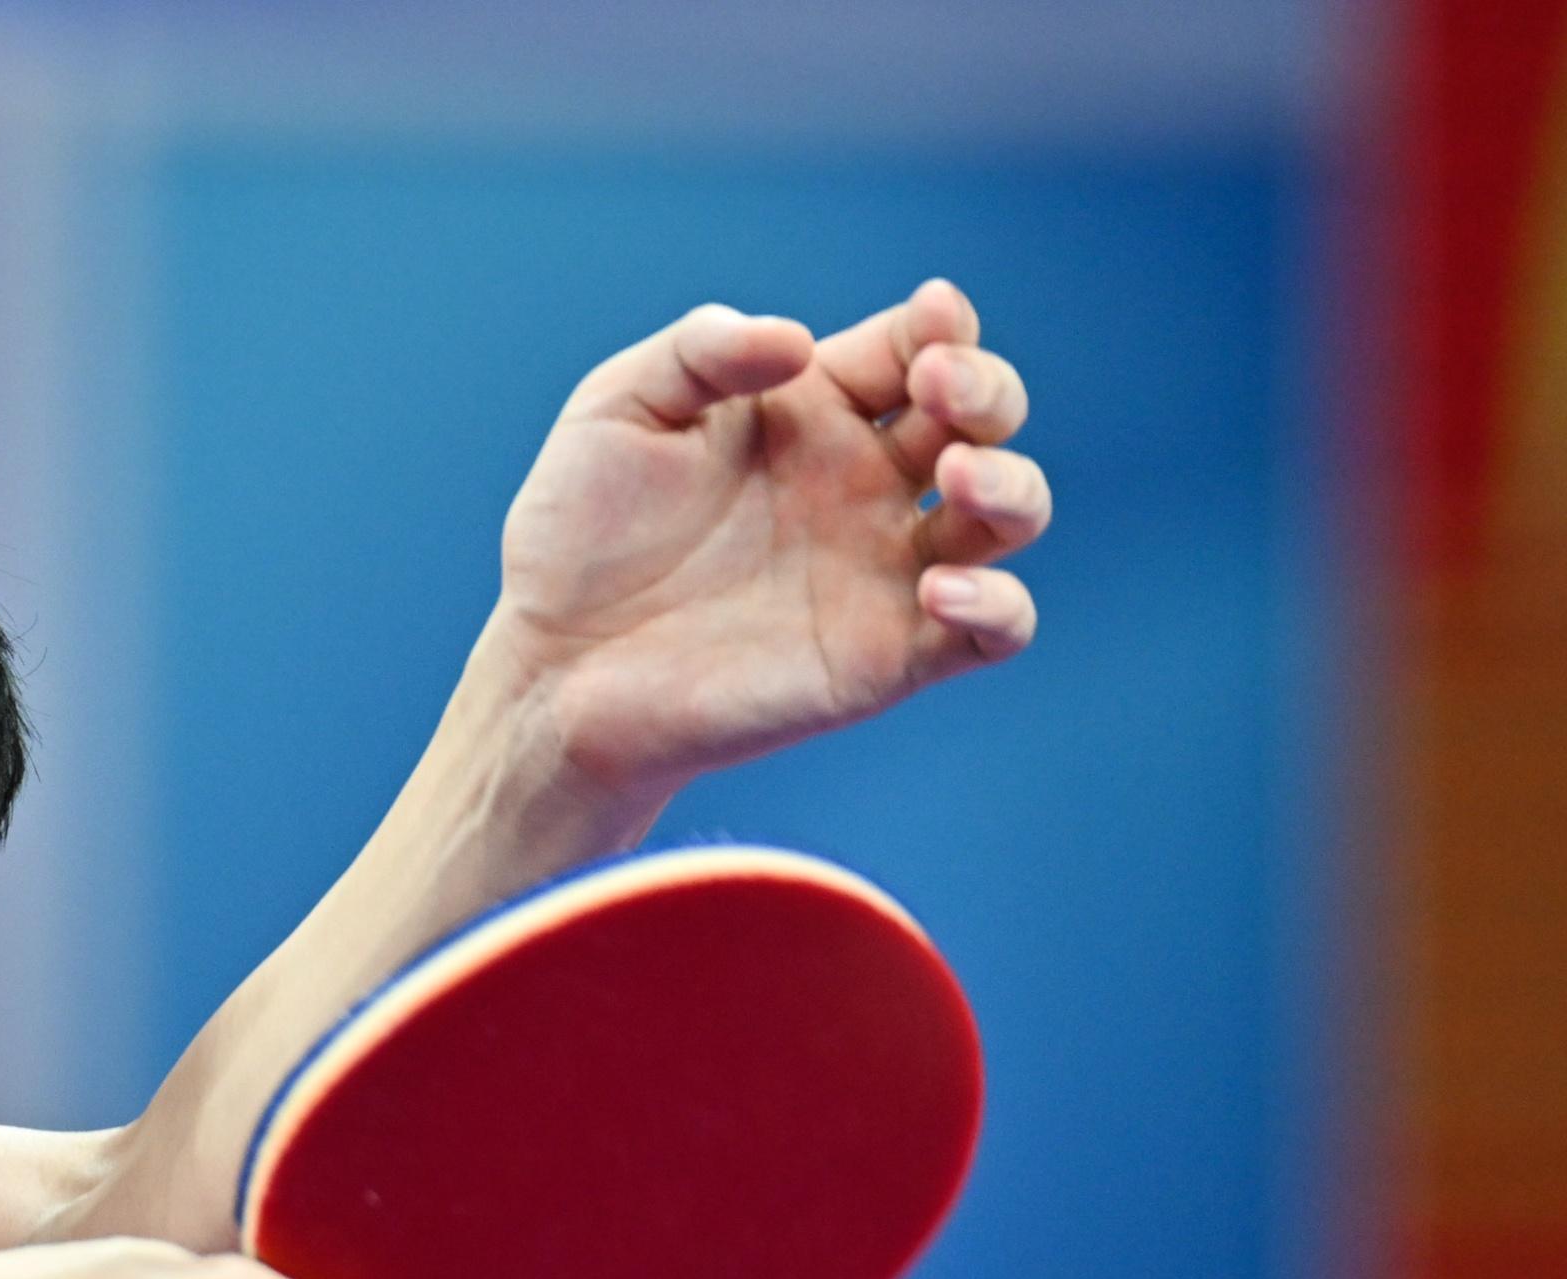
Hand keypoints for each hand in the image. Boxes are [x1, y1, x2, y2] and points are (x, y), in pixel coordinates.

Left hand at [485, 278, 1049, 807]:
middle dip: (987, 390)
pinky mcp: (886, 658)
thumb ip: (702, 349)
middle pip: (983, 417)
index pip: (915, 347)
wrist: (553, 667)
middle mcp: (863, 483)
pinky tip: (941, 589)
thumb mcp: (620, 407)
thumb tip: (798, 341)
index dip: (942, 327)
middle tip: (938, 390)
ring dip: (1013, 487)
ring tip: (960, 478)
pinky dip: (999, 606)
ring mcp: (882, 570)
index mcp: (813, 411)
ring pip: (1009, 515)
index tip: (929, 323)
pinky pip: (994, 630)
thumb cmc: (580, 533)